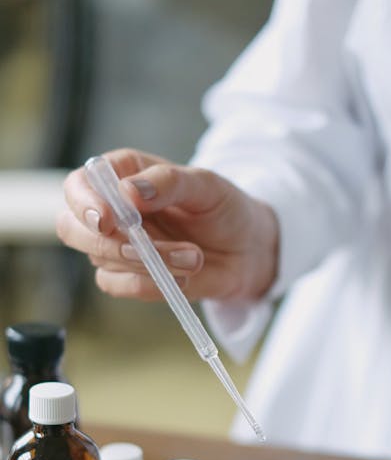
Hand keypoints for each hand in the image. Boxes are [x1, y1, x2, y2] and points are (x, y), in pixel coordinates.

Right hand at [57, 147, 278, 301]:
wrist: (247, 248)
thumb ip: (168, 182)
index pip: (81, 184)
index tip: (109, 219)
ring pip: (101, 261)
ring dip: (147, 264)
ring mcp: (117, 247)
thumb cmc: (224, 207)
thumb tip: (130, 191)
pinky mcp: (130, 277)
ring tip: (194, 257)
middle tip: (148, 247)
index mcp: (123, 173)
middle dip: (109, 243)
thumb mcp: (206, 185)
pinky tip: (183, 279)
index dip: (86, 201)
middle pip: (74, 228)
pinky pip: (119, 286)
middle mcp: (112, 210)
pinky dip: (150, 285)